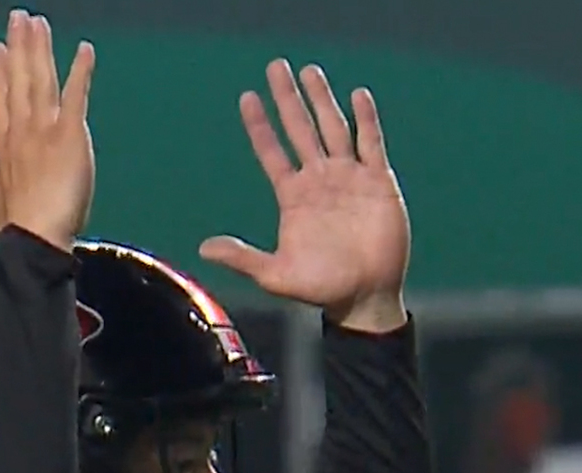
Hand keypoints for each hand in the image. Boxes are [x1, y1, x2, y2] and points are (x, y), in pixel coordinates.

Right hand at [0, 11, 95, 248]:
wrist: (33, 237)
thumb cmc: (13, 228)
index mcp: (2, 147)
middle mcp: (20, 131)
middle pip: (18, 81)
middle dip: (19, 47)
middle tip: (19, 18)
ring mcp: (43, 130)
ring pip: (41, 80)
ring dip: (40, 49)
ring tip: (38, 22)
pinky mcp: (69, 135)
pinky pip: (76, 97)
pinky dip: (81, 72)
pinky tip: (86, 50)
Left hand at [200, 61, 409, 332]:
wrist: (364, 296)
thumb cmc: (321, 288)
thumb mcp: (275, 275)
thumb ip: (242, 258)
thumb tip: (203, 248)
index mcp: (293, 197)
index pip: (272, 152)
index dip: (260, 126)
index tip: (247, 99)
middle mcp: (319, 180)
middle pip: (300, 129)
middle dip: (288, 99)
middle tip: (275, 67)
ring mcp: (349, 178)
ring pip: (333, 128)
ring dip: (321, 100)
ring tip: (309, 71)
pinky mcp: (378, 182)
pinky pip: (371, 144)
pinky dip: (366, 120)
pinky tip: (358, 96)